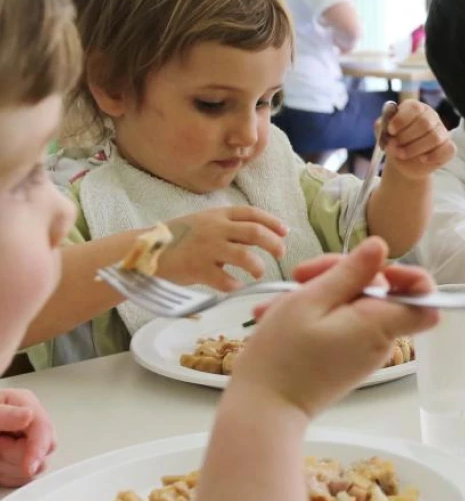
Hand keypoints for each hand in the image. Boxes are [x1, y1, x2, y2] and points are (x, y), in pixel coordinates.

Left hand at [0, 389, 55, 485]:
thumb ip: (6, 414)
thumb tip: (29, 415)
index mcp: (25, 404)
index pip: (44, 427)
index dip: (38, 448)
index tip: (28, 466)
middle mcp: (30, 424)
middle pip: (45, 449)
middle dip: (17, 457)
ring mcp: (28, 443)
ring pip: (36, 468)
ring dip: (8, 468)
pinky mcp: (23, 461)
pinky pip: (24, 478)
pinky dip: (7, 476)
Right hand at [157, 207, 288, 291]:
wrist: (144, 251)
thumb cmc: (178, 239)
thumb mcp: (204, 224)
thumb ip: (230, 228)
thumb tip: (262, 236)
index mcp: (217, 215)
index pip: (251, 213)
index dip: (272, 222)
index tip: (285, 232)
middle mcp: (214, 229)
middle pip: (254, 233)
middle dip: (273, 243)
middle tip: (281, 254)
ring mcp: (206, 248)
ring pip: (244, 256)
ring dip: (257, 266)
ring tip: (258, 272)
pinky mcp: (197, 269)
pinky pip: (225, 280)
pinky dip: (235, 285)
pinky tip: (236, 286)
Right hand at [231, 237, 438, 415]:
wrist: (264, 410)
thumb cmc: (282, 355)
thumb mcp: (310, 302)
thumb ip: (350, 273)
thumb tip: (381, 248)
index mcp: (378, 324)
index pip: (426, 298)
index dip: (409, 275)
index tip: (372, 267)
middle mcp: (379, 340)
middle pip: (379, 292)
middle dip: (341, 274)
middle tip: (300, 275)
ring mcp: (362, 351)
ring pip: (353, 305)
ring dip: (318, 293)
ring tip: (277, 302)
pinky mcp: (346, 358)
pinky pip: (340, 323)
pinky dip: (314, 313)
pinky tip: (277, 315)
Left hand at [381, 100, 453, 179]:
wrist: (404, 163)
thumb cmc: (395, 143)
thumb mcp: (384, 134)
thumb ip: (382, 126)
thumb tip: (386, 125)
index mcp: (415, 109)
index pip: (414, 107)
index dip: (401, 119)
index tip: (391, 131)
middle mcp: (431, 117)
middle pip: (425, 123)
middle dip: (406, 137)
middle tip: (394, 146)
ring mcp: (442, 132)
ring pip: (435, 138)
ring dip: (415, 149)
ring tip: (402, 154)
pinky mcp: (449, 148)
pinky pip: (448, 149)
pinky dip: (433, 156)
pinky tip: (422, 159)